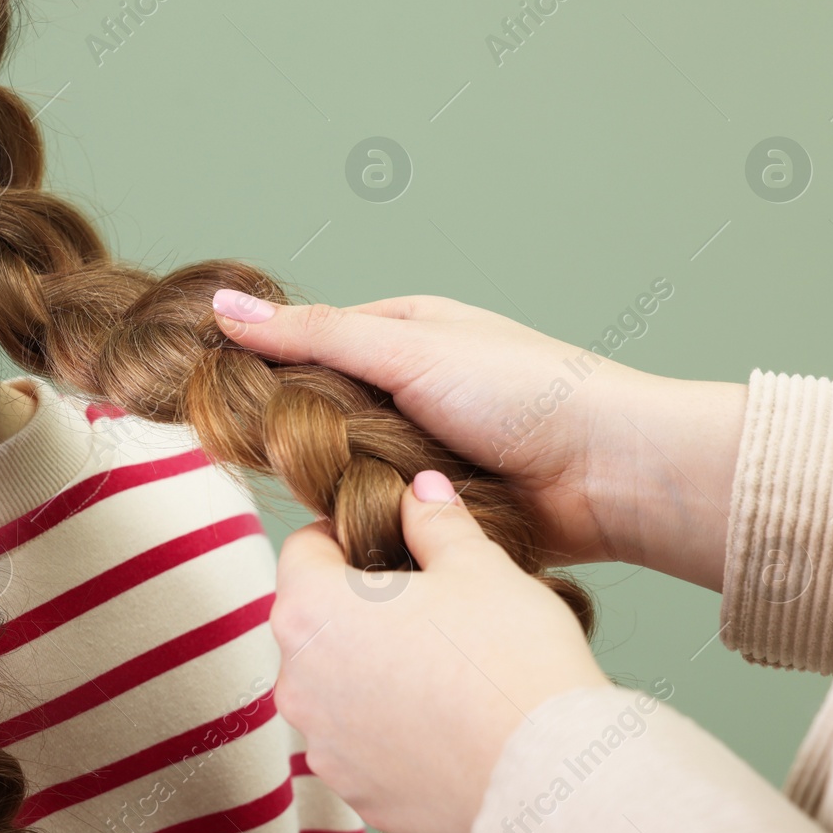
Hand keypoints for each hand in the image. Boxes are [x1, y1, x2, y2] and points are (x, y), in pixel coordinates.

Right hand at [213, 289, 746, 589]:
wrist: (609, 473)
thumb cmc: (526, 391)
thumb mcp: (408, 349)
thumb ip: (313, 335)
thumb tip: (223, 306)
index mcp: (401, 334)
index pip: (305, 347)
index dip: (263, 371)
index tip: (223, 400)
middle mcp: (407, 390)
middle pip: (318, 416)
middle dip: (308, 438)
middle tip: (308, 454)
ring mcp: (420, 450)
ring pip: (342, 471)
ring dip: (344, 485)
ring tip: (358, 490)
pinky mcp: (433, 506)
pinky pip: (377, 514)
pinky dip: (373, 520)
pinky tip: (372, 526)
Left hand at [270, 470, 608, 832]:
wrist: (548, 773)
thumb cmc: (510, 658)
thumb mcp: (478, 565)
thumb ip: (435, 521)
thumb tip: (420, 490)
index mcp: (310, 609)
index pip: (304, 548)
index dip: (348, 536)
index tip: (389, 542)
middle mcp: (297, 681)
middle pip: (315, 620)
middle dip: (359, 607)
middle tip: (426, 605)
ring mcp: (322, 744)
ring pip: (336, 685)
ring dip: (371, 669)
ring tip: (442, 667)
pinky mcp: (356, 791)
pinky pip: (360, 742)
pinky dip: (390, 728)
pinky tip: (445, 721)